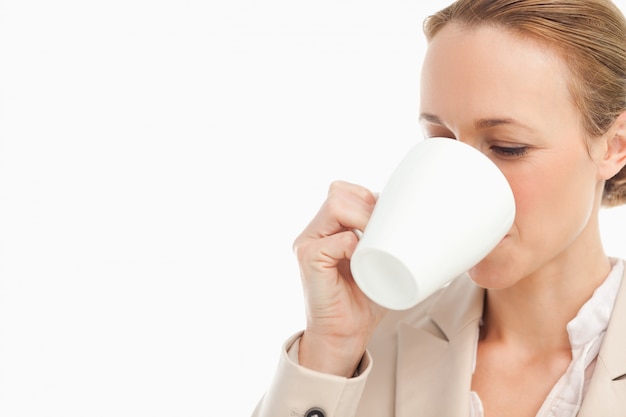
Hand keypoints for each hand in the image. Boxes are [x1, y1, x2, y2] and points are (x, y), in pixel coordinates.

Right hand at [293, 181, 387, 376]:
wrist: (344, 334)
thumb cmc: (363, 299)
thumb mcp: (376, 258)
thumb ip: (382, 235)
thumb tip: (412, 213)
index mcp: (325, 228)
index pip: (342, 191)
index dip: (367, 197)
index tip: (386, 220)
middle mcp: (312, 232)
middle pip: (338, 192)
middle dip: (367, 205)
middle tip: (382, 230)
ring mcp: (307, 243)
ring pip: (335, 205)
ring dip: (363, 219)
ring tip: (374, 242)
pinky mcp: (308, 259)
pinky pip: (337, 239)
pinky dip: (355, 246)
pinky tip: (361, 261)